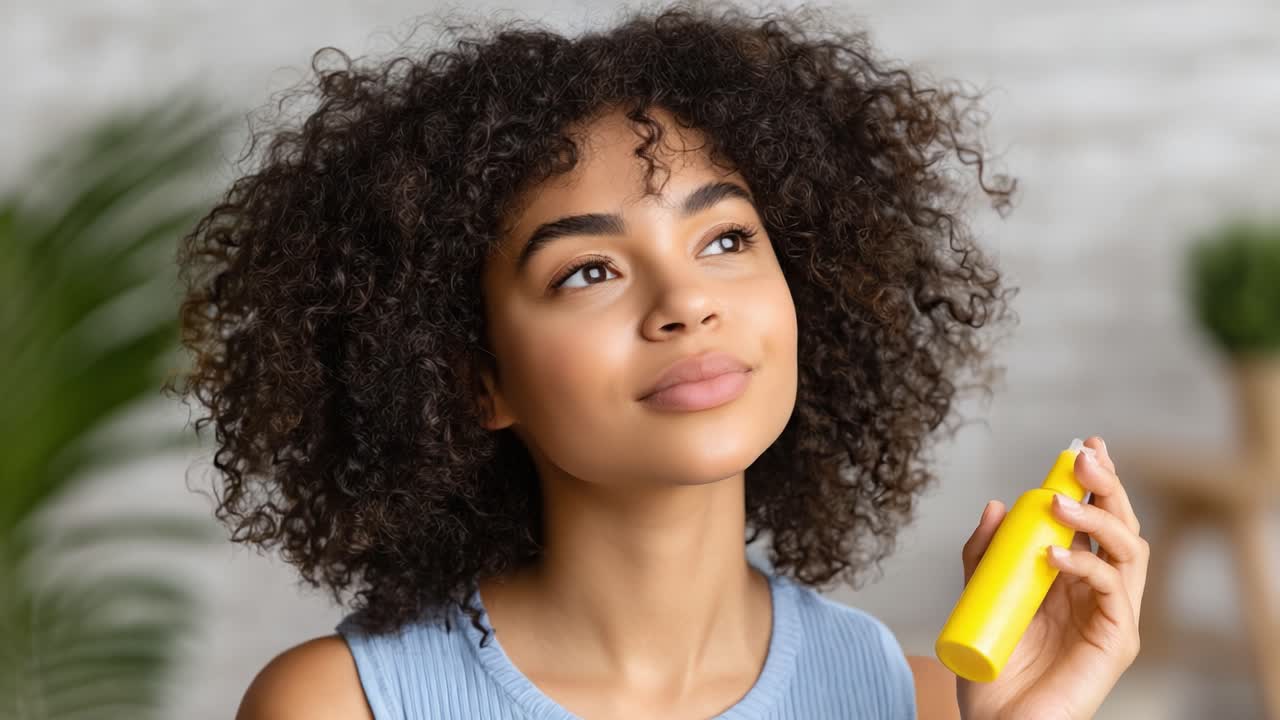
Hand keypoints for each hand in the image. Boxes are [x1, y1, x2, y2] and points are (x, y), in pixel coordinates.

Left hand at [956, 436, 1148, 719]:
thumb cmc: (993, 666)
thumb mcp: (978, 597)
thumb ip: (984, 555)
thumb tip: (994, 505)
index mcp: (1074, 577)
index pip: (1095, 520)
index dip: (1095, 482)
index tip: (1083, 446)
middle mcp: (1100, 591)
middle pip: (1121, 526)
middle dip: (1106, 486)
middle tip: (1083, 457)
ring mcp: (1113, 615)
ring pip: (1129, 550)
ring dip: (1099, 518)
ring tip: (1061, 501)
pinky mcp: (1117, 641)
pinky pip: (1112, 592)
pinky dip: (1087, 565)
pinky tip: (1053, 554)